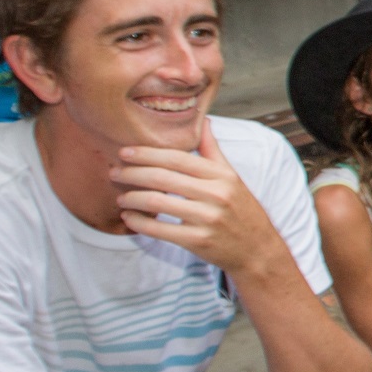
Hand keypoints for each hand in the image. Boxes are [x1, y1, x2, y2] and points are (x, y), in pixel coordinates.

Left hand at [112, 124, 285, 277]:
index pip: (177, 158)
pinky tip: (129, 218)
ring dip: (132, 198)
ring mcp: (207, 219)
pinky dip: (139, 223)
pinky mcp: (198, 241)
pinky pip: (160, 230)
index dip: (147, 154)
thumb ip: (213, 151)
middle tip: (114, 173)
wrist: (258, 249)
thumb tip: (203, 122)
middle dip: (132, 174)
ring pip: (158, 203)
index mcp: (222, 175)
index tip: (125, 152)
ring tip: (121, 197)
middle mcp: (216, 194)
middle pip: (163, 178)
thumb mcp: (233, 178)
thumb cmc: (242, 210)